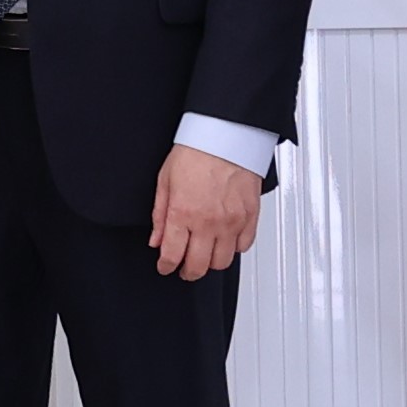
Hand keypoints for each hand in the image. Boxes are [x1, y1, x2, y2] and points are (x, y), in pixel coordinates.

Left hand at [148, 144, 264, 280]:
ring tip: (205, 253)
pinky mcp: (249, 216)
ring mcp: (231, 221)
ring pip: (222, 262)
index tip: (165, 267)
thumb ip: (160, 215)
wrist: (225, 134)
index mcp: (183, 214)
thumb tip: (156, 240)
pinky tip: (225, 240)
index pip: (172, 256)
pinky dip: (234, 248)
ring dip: (211, 262)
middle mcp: (208, 222)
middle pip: (198, 266)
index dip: (166, 267)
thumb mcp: (165, 181)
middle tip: (184, 268)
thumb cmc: (195, 151)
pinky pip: (243, 246)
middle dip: (188, 272)